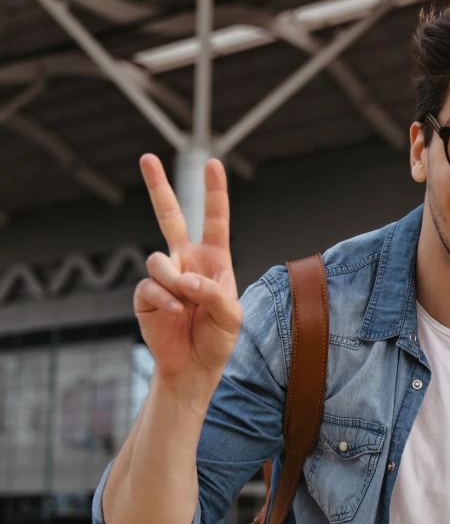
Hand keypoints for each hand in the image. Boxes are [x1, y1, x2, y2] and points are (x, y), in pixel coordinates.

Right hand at [133, 155, 241, 399]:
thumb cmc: (217, 339)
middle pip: (170, 217)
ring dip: (175, 281)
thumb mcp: (231, 317)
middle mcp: (187, 261)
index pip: (215, 220)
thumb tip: (186, 278)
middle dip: (159, 187)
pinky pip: (150, 285)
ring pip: (160, 259)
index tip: (212, 164)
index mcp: (214, 260)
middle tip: (146, 157)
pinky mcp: (146, 294)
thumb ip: (214, 293)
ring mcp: (165, 276)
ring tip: (187, 304)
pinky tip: (175, 312)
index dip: (214, 193)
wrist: (193, 366)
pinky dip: (165, 299)